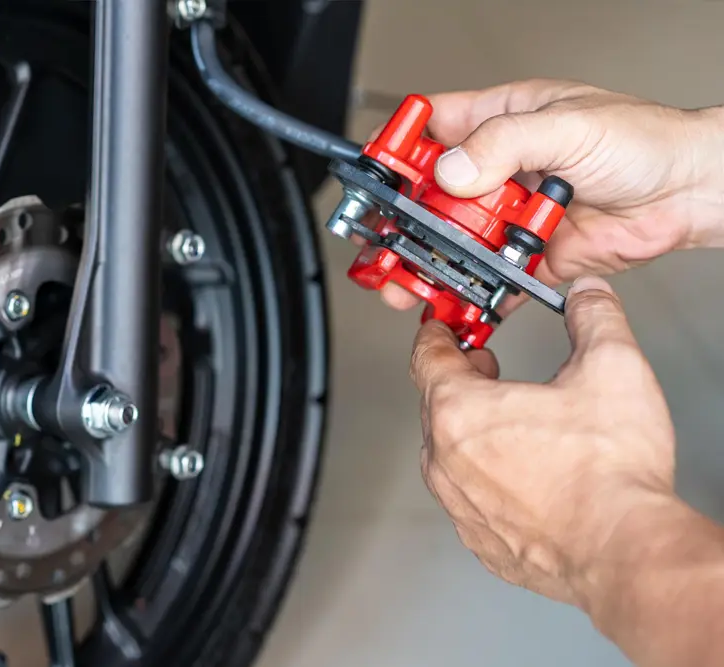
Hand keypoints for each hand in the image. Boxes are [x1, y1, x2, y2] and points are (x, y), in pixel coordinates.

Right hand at [381, 79, 723, 310]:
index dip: (401, 148)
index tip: (379, 171)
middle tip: (382, 237)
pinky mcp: (528, 256)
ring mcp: (510, 216)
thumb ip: (506, 143)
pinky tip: (454, 299)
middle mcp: (500, 171)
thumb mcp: (569, 125)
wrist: (689, 195)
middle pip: (432, 195)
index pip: (433, 129)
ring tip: (407, 276)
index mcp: (502, 123)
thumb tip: (454, 169)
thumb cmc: (644, 142)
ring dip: (430, 259)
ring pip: (453, 240)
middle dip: (403, 218)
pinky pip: (489, 277)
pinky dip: (470, 292)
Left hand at [410, 276, 675, 606]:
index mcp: (460, 411)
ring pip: (449, 453)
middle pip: (435, 404)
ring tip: (509, 419)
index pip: (426, 358)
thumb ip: (593, 318)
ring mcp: (460, 504)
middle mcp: (446, 459)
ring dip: (471, 430)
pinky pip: (469, 496)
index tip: (442, 328)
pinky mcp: (480, 539)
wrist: (623, 549)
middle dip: (459, 379)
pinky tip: (522, 472)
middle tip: (486, 367)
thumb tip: (586, 297)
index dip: (436, 335)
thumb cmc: (607, 473)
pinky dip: (486, 477)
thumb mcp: (610, 368)